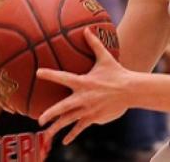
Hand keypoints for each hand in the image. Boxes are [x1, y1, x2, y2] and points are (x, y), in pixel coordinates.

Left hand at [36, 27, 130, 144]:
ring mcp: (89, 109)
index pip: (63, 77)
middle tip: (39, 120)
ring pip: (69, 121)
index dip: (50, 74)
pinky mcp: (94, 117)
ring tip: (45, 136)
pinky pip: (80, 127)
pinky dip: (72, 134)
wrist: (131, 89)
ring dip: (57, 129)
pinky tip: (64, 141)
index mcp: (83, 82)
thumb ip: (94, 44)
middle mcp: (84, 98)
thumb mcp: (105, 57)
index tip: (38, 73)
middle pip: (63, 108)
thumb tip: (87, 29)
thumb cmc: (116, 72)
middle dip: (50, 114)